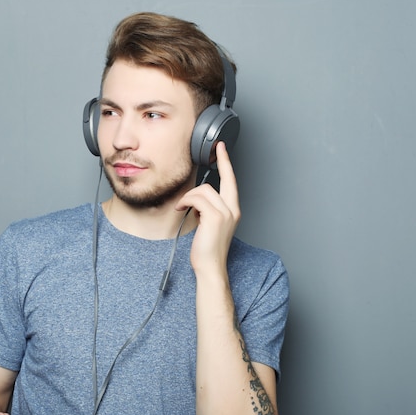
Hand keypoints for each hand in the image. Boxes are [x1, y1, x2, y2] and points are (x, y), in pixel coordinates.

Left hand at [176, 141, 240, 272]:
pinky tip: (182, 209)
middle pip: (225, 179)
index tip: (222, 149)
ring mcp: (226, 213)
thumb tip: (196, 198)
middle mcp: (233, 209)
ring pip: (204, 190)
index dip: (227, 164)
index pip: (232, 182)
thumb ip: (207, 209)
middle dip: (222, 161)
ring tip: (183, 207)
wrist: (210, 266)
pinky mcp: (215, 217)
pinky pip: (197, 199)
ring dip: (190, 196)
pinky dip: (186, 202)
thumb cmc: (207, 248)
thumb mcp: (209, 225)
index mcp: (233, 210)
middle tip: (216, 148)